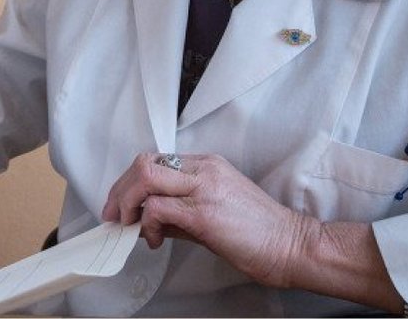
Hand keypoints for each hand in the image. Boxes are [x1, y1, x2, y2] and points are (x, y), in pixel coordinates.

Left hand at [102, 152, 316, 288]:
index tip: (121, 205)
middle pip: (144, 162)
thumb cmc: (259, 234)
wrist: (293, 246)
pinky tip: (154, 240)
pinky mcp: (204, 212)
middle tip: (114, 216)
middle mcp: (204, 170)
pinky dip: (146, 224)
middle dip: (120, 190)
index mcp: (207, 166)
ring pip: (145, 176)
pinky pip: (157, 207)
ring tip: (129, 226)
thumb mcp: (211, 214)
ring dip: (127, 203)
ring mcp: (204, 188)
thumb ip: (177, 213)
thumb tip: (146, 221)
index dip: (130, 182)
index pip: (155, 160)